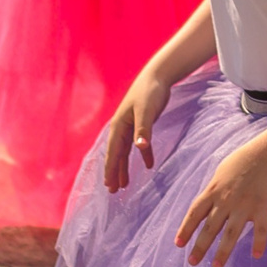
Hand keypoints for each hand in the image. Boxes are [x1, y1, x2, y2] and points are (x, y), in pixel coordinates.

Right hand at [101, 71, 173, 192]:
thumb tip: (140, 148)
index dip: (110, 169)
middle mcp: (122, 127)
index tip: (108, 185)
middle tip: (112, 191)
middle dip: (114, 172)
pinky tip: (148, 165)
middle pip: (117, 154)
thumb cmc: (150, 92)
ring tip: (124, 184)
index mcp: (119, 126)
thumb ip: (144, 129)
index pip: (113, 152)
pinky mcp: (142, 124)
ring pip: (126, 151)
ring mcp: (131, 126)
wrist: (158, 76)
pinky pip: (140, 144)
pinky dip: (144, 155)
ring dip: (125, 167)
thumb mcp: (147, 111)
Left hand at [174, 138, 266, 266]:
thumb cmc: (244, 160)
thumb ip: (214, 189)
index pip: (195, 213)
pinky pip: (260, 230)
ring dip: (222, 252)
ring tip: (216, 266)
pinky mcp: (263, 208)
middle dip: (200, 246)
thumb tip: (206, 203)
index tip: (178, 244)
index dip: (186, 229)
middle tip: (192, 262)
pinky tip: (257, 256)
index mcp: (214, 190)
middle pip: (210, 227)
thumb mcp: (221, 172)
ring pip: (231, 233)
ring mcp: (244, 205)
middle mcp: (226, 200)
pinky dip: (259, 243)